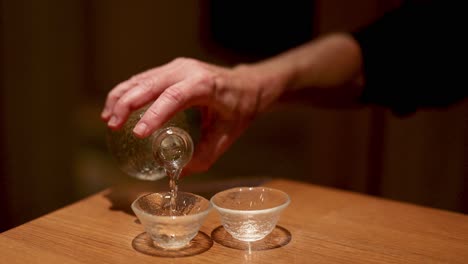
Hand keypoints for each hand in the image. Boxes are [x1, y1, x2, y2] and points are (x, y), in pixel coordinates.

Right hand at [101, 58, 273, 173]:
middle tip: (113, 125)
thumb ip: (205, 155)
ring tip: (108, 118)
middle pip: (151, 84)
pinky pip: (144, 78)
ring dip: (121, 96)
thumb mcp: (227, 135)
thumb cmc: (239, 109)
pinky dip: (127, 91)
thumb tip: (179, 172)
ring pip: (142, 79)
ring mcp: (177, 67)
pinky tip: (116, 106)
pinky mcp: (171, 69)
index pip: (174, 97)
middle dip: (127, 103)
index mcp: (205, 85)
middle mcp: (188, 71)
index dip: (153, 114)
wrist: (247, 84)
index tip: (138, 133)